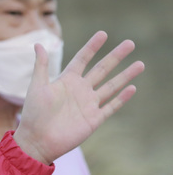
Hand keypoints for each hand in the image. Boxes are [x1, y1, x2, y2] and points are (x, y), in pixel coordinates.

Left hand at [14, 31, 144, 164]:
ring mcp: (88, 105)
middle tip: (130, 43)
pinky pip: (111, 107)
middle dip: (116, 56)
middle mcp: (80, 90)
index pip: (82, 59)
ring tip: (140, 64)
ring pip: (111, 86)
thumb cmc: (33, 114)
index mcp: (66, 81)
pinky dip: (122, 98)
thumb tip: (37, 44)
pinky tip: (132, 88)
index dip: (92, 47)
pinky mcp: (93, 119)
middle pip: (102, 69)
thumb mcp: (37, 86)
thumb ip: (41, 66)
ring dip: (125, 75)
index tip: (103, 34)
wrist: (37, 140)